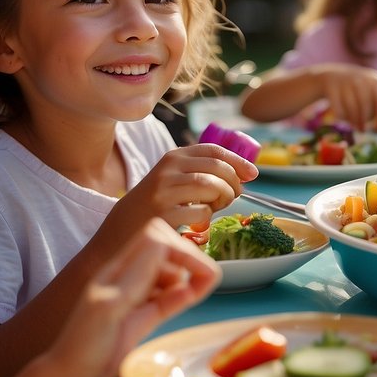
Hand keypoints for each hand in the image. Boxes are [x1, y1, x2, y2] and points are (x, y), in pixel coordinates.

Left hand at [48, 218, 219, 376]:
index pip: (156, 239)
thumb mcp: (109, 307)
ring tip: (204, 289)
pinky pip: (172, 296)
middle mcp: (130, 277)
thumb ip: (136, 276)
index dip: (180, 247)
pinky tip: (195, 296)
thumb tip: (165, 243)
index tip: (199, 267)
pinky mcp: (146, 315)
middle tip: (211, 277)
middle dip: (190, 259)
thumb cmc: (83, 343)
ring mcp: (139, 296)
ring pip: (172, 273)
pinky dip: (187, 293)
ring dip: (190, 276)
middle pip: (167, 251)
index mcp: (118, 269)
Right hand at [121, 143, 256, 229]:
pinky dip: (207, 218)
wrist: (123, 226)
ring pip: (210, 186)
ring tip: (215, 208)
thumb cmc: (157, 203)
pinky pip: (200, 212)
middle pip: (217, 168)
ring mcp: (164, 190)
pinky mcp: (163, 213)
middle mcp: (168, 169)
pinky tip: (198, 221)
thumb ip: (202, 171)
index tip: (253, 174)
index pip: (213, 150)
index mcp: (174, 157)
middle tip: (233, 197)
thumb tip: (243, 173)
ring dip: (222, 199)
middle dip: (233, 183)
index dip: (238, 161)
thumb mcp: (175, 178)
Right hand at [316, 65, 376, 129]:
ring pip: (352, 107)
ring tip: (359, 128)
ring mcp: (346, 82)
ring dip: (356, 121)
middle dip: (369, 120)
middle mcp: (362, 79)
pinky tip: (344, 120)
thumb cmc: (358, 91)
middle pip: (368, 103)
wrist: (331, 76)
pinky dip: (342, 118)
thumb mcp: (372, 94)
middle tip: (369, 131)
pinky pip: (338, 109)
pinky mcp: (332, 88)